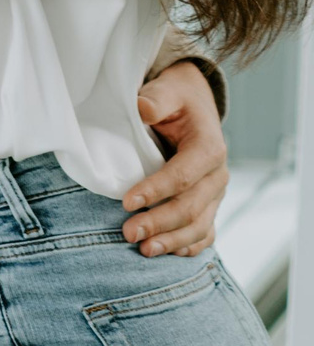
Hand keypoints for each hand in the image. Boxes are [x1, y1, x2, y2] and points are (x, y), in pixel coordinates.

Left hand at [123, 61, 228, 256]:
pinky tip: (169, 255)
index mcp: (209, 148)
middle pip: (191, 206)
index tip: (127, 202)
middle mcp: (217, 175)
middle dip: (160, 222)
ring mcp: (214, 193)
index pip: (183, 175)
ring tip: (145, 250)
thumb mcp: (167, 90)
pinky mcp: (208, 204)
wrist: (191, 104)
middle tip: (129, 234)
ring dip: (173, 240)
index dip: (156, 190)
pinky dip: (189, 246)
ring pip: (200, 225)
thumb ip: (157, 99)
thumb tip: (143, 109)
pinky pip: (205, 232)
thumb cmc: (175, 97)